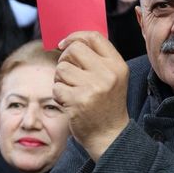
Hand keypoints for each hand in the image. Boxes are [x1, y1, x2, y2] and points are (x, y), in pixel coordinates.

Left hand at [53, 31, 129, 159]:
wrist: (109, 136)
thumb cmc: (106, 105)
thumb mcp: (112, 78)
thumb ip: (96, 59)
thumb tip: (68, 42)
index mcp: (117, 65)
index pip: (93, 37)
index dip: (74, 36)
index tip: (63, 44)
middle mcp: (107, 74)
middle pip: (73, 50)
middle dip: (64, 60)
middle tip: (68, 74)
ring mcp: (93, 88)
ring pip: (61, 68)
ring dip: (60, 80)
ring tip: (72, 91)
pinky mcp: (78, 101)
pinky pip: (56, 87)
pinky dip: (59, 95)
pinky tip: (70, 103)